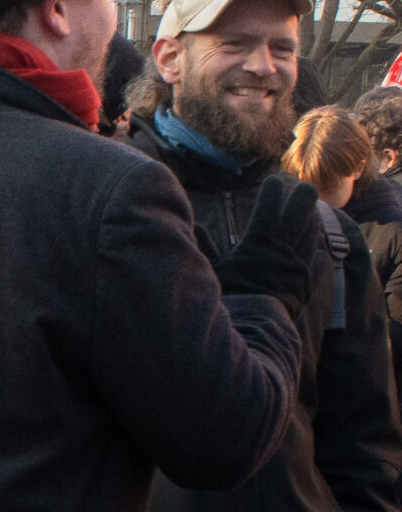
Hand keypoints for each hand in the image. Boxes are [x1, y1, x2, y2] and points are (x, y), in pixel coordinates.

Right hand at [214, 172, 321, 316]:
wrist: (252, 330)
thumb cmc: (228, 300)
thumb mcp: (212, 272)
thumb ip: (206, 247)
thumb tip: (195, 227)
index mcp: (259, 242)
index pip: (270, 205)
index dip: (273, 190)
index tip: (273, 181)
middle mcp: (283, 249)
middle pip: (302, 211)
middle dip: (303, 196)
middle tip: (304, 187)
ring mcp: (299, 264)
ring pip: (313, 232)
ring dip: (311, 220)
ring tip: (310, 213)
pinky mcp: (307, 281)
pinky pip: (317, 259)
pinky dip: (315, 251)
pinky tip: (314, 248)